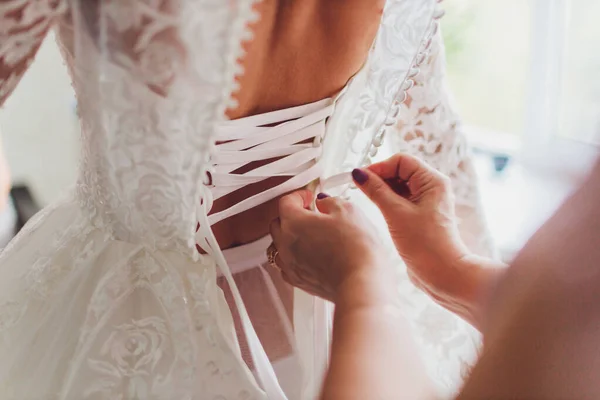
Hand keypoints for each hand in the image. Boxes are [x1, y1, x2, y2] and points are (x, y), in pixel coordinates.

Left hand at [270, 190, 393, 303]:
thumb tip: (325, 203)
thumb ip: (330, 202)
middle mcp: (286, 244)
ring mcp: (290, 265)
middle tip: (309, 213)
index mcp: (294, 223)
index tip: (309, 197)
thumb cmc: (356, 249)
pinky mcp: (299, 282)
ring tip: (308, 235)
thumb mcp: (348, 211)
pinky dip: (293, 258)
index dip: (299, 196)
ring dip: (289, 238)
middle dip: (291, 215)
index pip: (286, 202)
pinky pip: (286, 266)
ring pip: (278, 246)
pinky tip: (309, 256)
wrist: (362, 283)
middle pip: (278, 223)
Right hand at [352, 154, 471, 307]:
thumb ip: (375, 191)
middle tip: (360, 188)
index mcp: (433, 181)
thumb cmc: (426, 245)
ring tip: (367, 199)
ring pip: (399, 186)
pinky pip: (401, 200)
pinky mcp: (420, 215)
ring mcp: (427, 202)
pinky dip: (387, 201)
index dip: (380, 167)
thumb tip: (359, 174)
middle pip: (400, 171)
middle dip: (380, 177)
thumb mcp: (395, 213)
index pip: (401, 161)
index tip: (361, 178)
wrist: (443, 273)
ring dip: (382, 190)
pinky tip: (377, 208)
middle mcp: (432, 188)